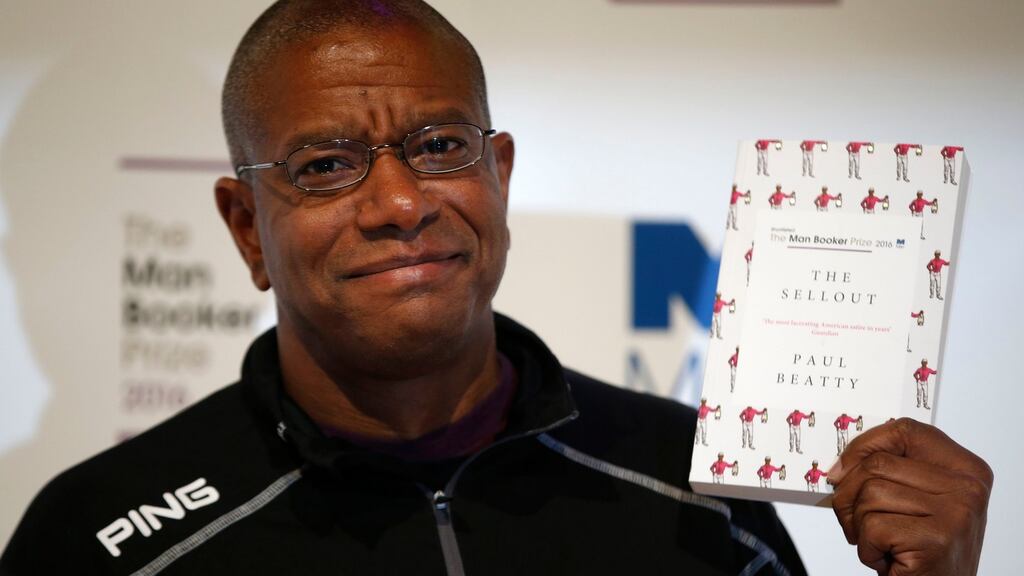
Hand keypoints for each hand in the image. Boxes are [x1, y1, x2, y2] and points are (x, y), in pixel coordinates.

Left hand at [828, 418, 991, 574]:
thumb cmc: (923, 549)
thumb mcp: (917, 500)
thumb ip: (893, 471)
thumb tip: (841, 464)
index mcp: (965, 468)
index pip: (905, 430)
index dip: (864, 445)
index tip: (842, 467)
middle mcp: (967, 487)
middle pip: (876, 464)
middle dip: (849, 495)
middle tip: (857, 522)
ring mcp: (955, 513)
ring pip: (870, 494)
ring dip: (860, 526)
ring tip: (880, 543)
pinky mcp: (935, 540)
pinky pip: (873, 528)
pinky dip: (867, 549)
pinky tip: (888, 559)